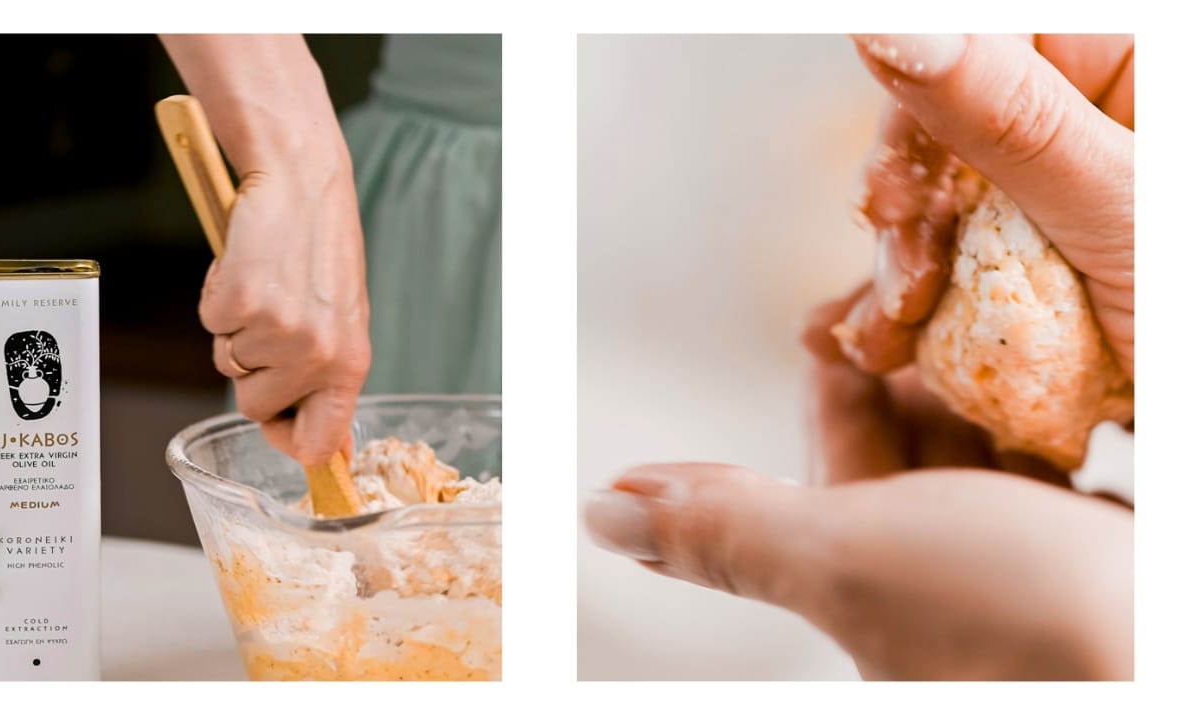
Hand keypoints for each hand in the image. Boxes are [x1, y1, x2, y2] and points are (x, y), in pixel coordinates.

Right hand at [201, 160, 369, 464]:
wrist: (300, 180)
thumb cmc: (321, 249)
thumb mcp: (344, 319)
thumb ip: (332, 379)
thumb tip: (328, 449)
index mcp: (350, 364)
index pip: (319, 444)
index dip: (289, 441)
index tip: (278, 424)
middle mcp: (317, 355)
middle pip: (255, 406)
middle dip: (253, 370)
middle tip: (274, 318)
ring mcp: (276, 331)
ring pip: (229, 364)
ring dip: (236, 329)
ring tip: (266, 285)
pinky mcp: (238, 303)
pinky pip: (209, 322)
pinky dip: (217, 296)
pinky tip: (245, 267)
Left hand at [584, 296, 1132, 678]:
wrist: (1162, 651)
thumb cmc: (1016, 617)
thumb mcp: (843, 559)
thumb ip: (727, 530)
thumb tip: (600, 514)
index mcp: (864, 587)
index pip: (820, 468)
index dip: (822, 387)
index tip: (827, 321)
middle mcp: (941, 581)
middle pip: (908, 448)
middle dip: (907, 368)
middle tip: (916, 291)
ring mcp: (1029, 568)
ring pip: (987, 447)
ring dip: (983, 379)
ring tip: (989, 308)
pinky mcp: (1102, 555)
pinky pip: (1064, 461)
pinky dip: (1061, 410)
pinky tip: (1070, 378)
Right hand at [843, 34, 1133, 377]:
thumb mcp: (1122, 209)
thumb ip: (1005, 114)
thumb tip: (889, 24)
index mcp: (1134, 70)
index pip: (985, 46)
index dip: (915, 116)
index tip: (889, 200)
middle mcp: (1093, 122)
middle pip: (943, 127)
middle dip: (907, 211)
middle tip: (904, 282)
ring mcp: (1061, 197)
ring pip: (938, 202)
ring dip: (897, 272)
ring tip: (889, 340)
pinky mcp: (1039, 263)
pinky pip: (954, 263)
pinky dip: (912, 307)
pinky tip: (888, 345)